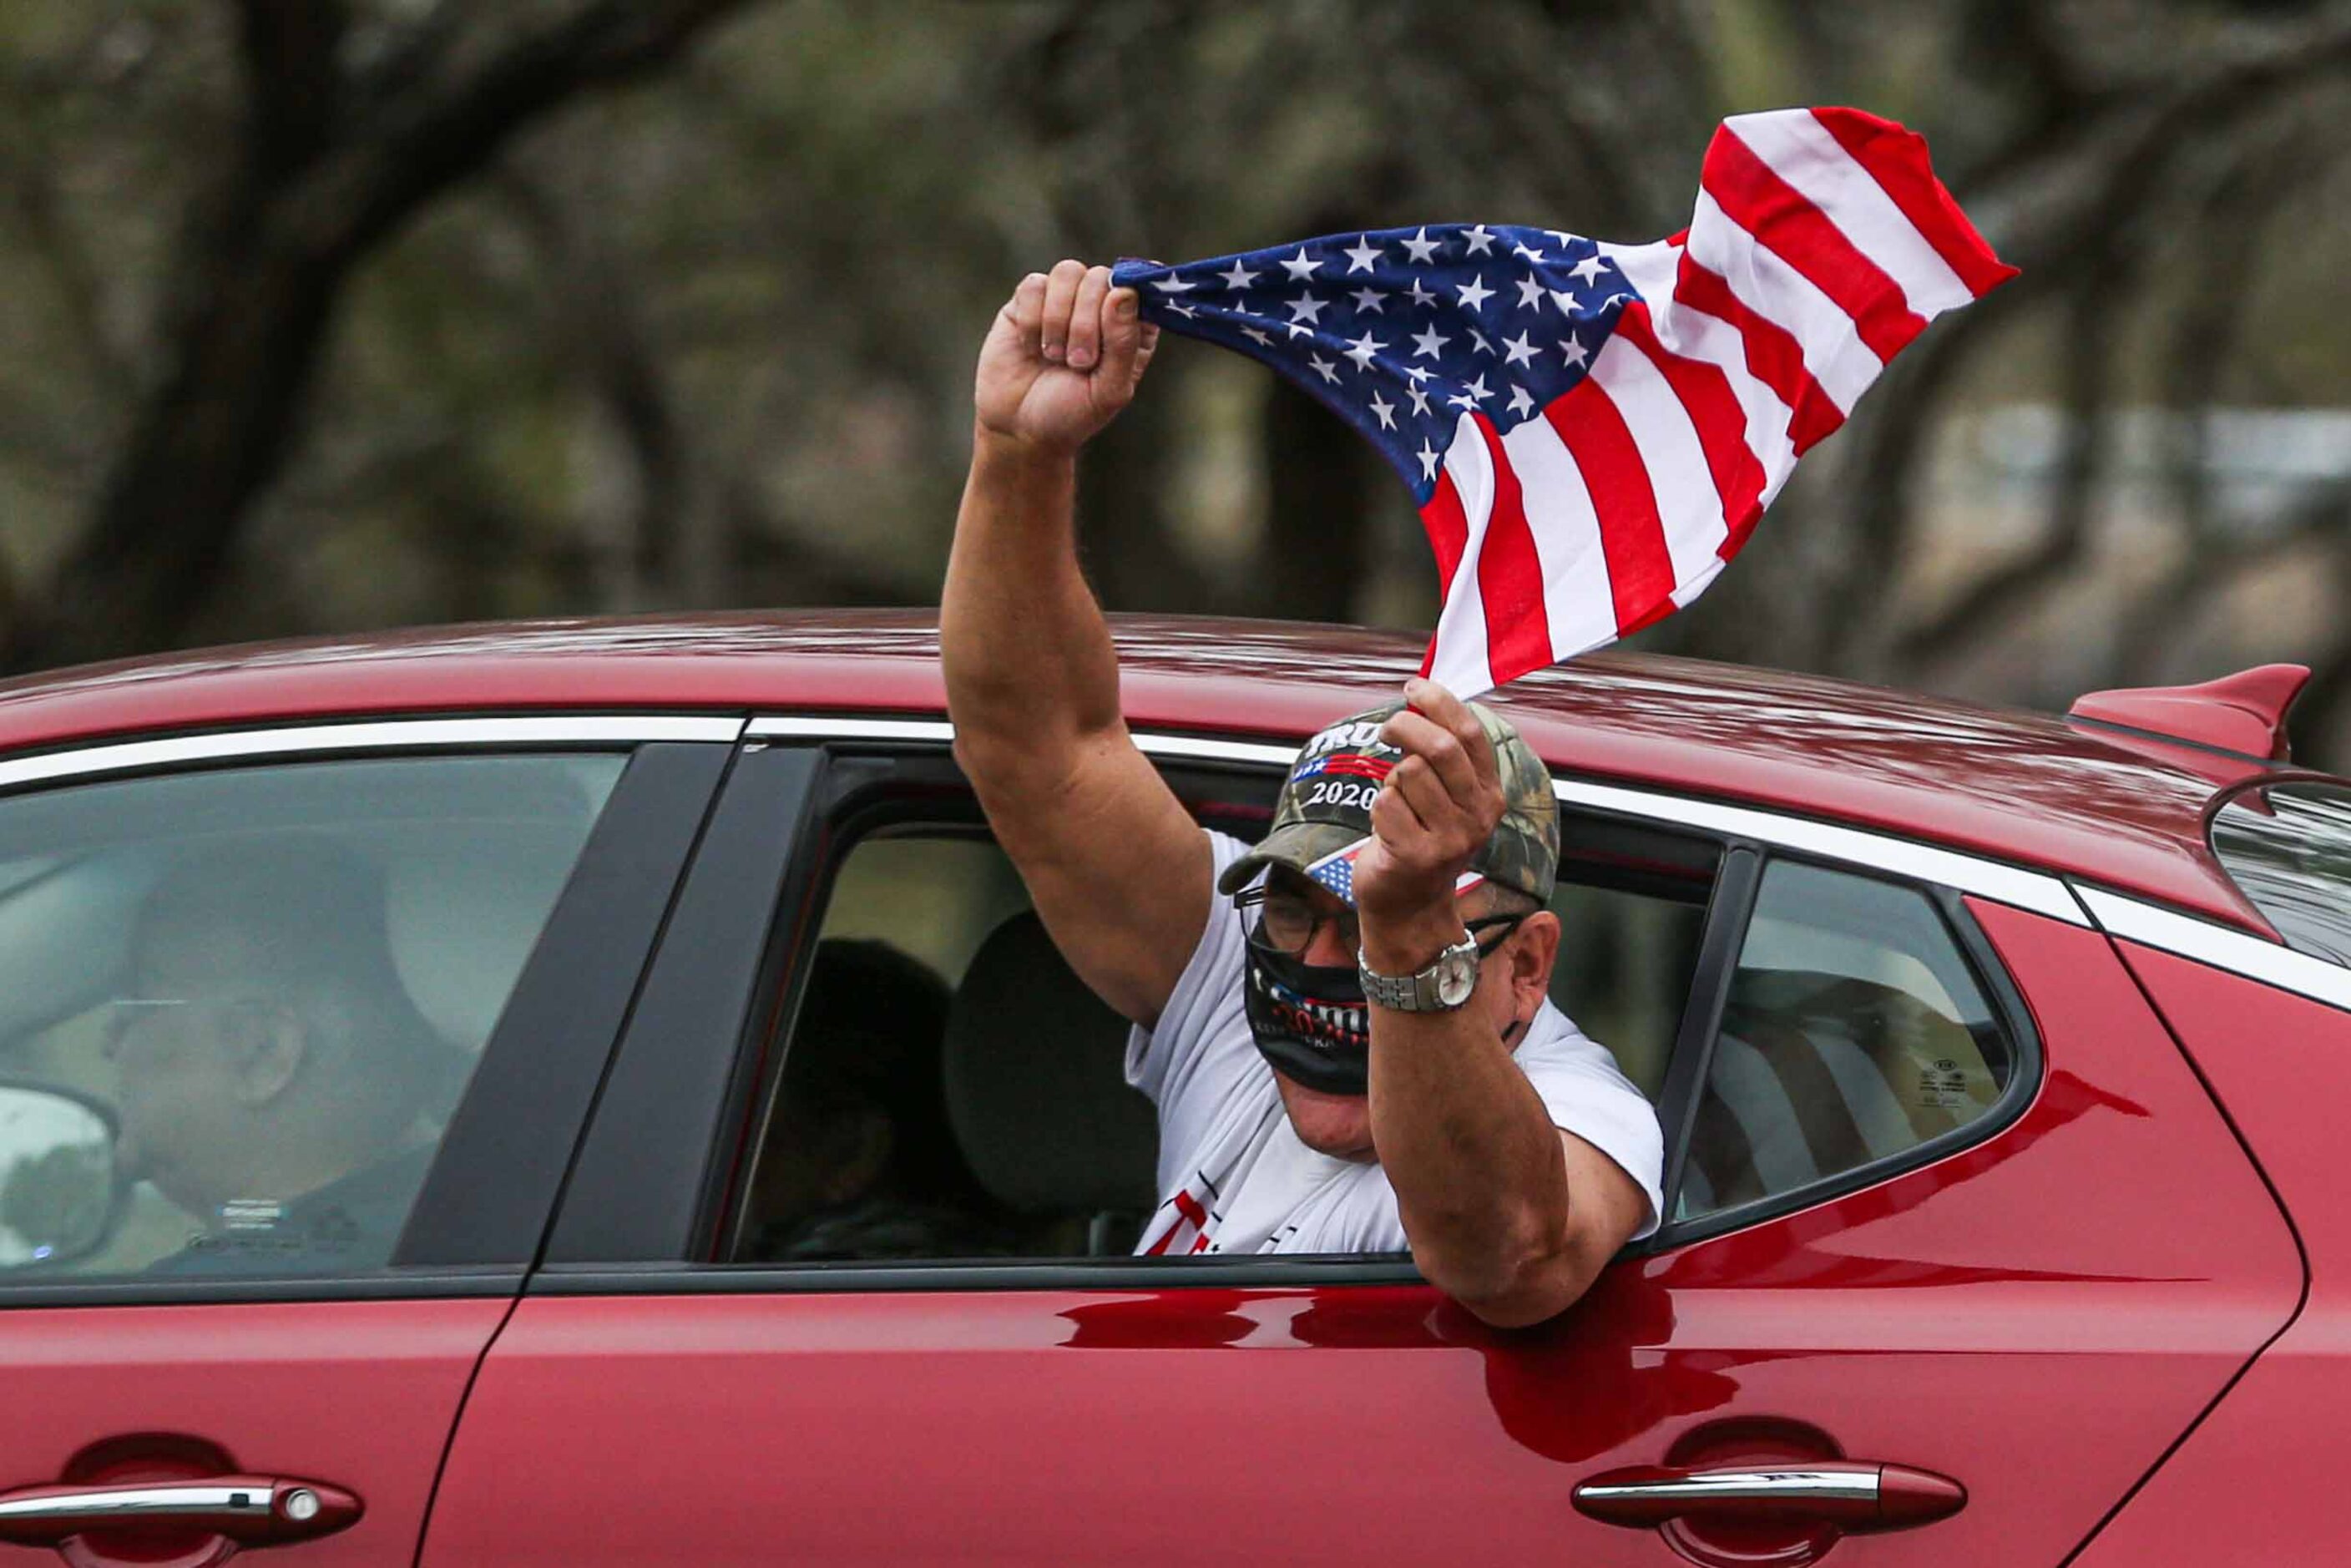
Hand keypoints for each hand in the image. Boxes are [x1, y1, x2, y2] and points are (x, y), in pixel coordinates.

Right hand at [973, 260, 1159, 458]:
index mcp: (1131, 326)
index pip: (1141, 287)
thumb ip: (1123, 343)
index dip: (1127, 301)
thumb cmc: (1072, 414)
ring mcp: (1064, 299)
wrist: (1020, 429)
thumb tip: (1123, 292)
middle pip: (1101, 277)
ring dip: (1059, 317)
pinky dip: (1032, 320)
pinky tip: (1031, 347)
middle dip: (1087, 322)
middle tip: (1078, 362)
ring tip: (1054, 356)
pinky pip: (1034, 284)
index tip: (1112, 330)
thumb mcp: (1109, 390)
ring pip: (1068, 272)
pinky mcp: (1027, 300)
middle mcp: (1100, 305)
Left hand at [1353, 677, 1504, 943]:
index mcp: (1490, 795)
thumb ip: (1443, 754)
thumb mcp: (1447, 797)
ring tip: (1397, 803)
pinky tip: (1388, 828)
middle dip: (1406, 726)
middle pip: (1439, 748)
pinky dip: (1378, 808)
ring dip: (1391, 779)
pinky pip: (1385, 803)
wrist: (1410, 904)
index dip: (1440, 702)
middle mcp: (1478, 816)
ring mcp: (1450, 839)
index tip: (1414, 687)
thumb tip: (1419, 694)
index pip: (1470, 734)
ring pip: (1407, 773)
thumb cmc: (1421, 837)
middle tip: (1387, 729)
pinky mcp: (1418, 856)